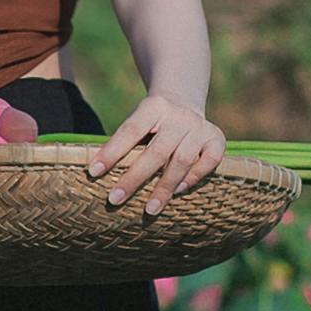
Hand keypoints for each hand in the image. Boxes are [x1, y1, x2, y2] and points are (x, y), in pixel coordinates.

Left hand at [87, 92, 224, 214]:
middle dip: (134, 178)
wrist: (184, 101)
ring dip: (164, 187)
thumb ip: (126, 144)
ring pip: (182, 160)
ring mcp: (200, 127)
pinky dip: (193, 178)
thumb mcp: (138, 122)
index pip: (130, 131)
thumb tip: (101, 175)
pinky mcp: (217, 139)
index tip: (93, 172)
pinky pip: (208, 162)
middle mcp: (179, 116)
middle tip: (115, 199)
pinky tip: (178, 191)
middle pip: (156, 151)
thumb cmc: (151, 123)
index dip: (112, 152)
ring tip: (149, 209)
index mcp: (154, 107)